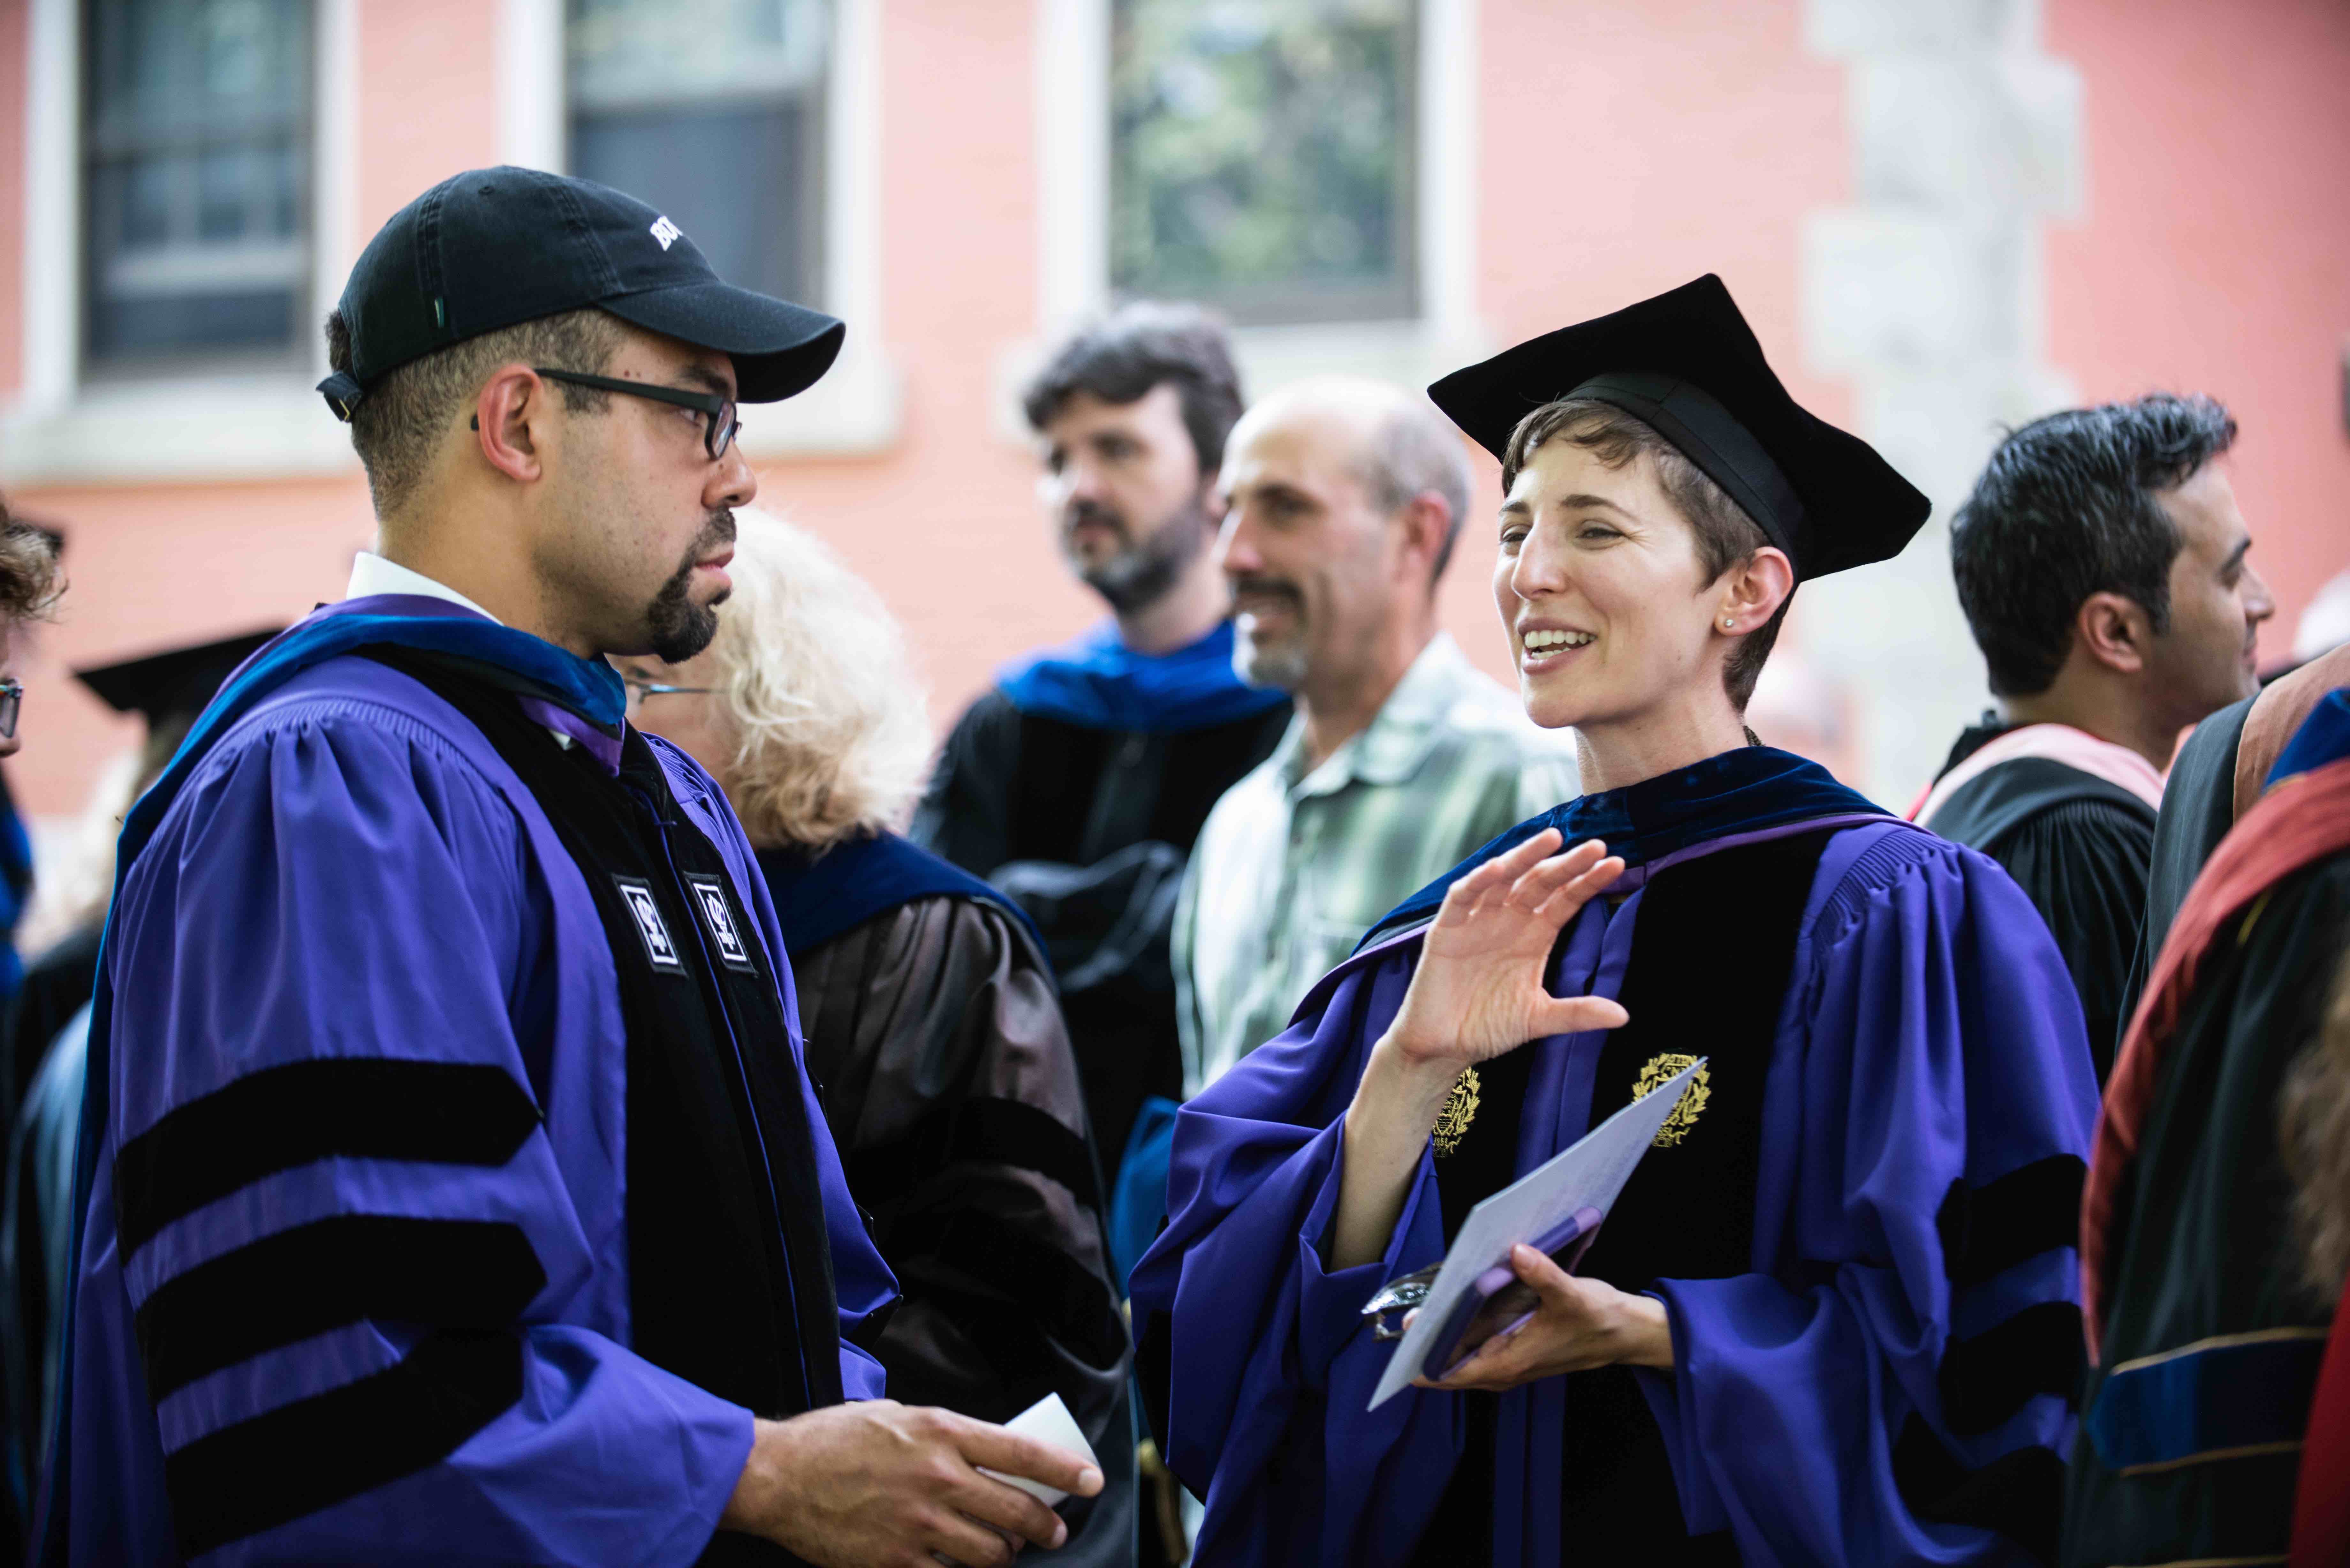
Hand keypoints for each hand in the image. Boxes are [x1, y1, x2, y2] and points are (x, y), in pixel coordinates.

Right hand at [721, 1399, 1103, 1567]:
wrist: (781, 1475)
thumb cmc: (834, 1438)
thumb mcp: (898, 1414)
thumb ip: (941, 1433)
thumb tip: (979, 1451)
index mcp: (941, 1432)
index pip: (1023, 1453)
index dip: (1067, 1470)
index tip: (1092, 1480)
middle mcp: (938, 1477)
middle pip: (1016, 1511)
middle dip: (1046, 1526)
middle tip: (1053, 1531)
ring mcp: (918, 1523)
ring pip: (990, 1552)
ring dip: (1005, 1555)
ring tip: (1004, 1550)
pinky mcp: (895, 1560)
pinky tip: (961, 1566)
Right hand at [1383, 830, 1628, 1070]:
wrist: (1443, 1048)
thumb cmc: (1488, 1027)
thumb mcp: (1538, 1019)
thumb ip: (1577, 1013)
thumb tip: (1623, 1016)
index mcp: (1533, 937)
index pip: (1564, 900)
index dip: (1587, 882)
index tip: (1616, 864)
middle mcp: (1508, 922)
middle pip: (1540, 883)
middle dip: (1567, 864)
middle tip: (1596, 846)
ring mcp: (1477, 922)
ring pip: (1503, 879)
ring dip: (1525, 857)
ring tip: (1552, 840)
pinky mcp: (1446, 929)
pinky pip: (1462, 897)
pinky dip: (1478, 881)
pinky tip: (1498, 868)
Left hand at [1409, 1244, 1673, 1392]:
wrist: (1624, 1333)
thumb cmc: (1598, 1321)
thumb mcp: (1571, 1296)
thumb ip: (1543, 1275)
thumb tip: (1516, 1252)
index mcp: (1508, 1363)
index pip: (1449, 1373)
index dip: (1421, 1359)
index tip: (1402, 1338)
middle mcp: (1503, 1367)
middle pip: (1449, 1362)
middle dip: (1427, 1340)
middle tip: (1408, 1311)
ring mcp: (1508, 1358)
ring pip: (1462, 1351)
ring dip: (1444, 1331)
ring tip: (1426, 1302)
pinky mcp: (1514, 1346)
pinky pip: (1477, 1341)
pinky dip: (1464, 1326)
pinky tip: (1457, 1299)